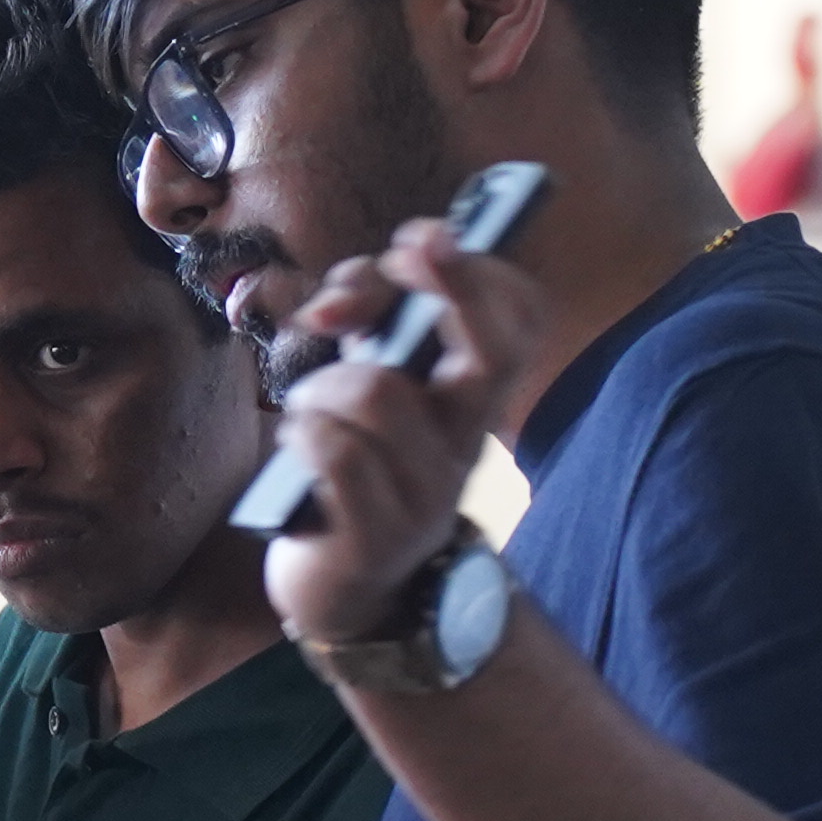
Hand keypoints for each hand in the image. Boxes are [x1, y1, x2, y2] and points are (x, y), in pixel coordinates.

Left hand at [264, 220, 548, 642]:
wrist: (341, 581)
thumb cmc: (349, 453)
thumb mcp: (362, 366)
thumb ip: (360, 311)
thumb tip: (337, 305)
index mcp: (472, 395)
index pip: (524, 321)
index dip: (483, 270)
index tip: (428, 238)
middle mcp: (466, 442)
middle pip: (488, 352)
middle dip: (443, 287)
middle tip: (394, 265)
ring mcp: (428, 493)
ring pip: (378, 392)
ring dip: (323, 384)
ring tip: (308, 408)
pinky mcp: (378, 537)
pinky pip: (335, 450)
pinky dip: (303, 430)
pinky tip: (297, 442)